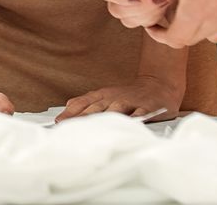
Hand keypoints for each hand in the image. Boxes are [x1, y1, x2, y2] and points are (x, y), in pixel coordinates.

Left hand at [56, 75, 182, 120]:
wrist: (157, 84)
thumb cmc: (127, 94)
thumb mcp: (105, 94)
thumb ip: (87, 102)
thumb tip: (67, 108)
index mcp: (102, 95)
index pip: (82, 104)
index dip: (70, 113)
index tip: (59, 123)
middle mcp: (113, 98)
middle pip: (95, 109)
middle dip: (82, 120)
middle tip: (70, 131)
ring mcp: (130, 102)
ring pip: (114, 111)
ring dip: (103, 120)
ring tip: (92, 132)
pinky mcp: (146, 107)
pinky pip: (139, 114)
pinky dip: (133, 120)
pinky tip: (127, 127)